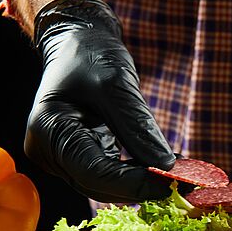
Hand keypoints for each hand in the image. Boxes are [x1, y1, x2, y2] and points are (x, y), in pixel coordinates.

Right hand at [25, 0, 174, 202]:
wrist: (78, 44)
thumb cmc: (91, 56)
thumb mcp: (116, 85)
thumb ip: (138, 126)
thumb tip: (165, 166)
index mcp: (49, 129)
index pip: (93, 172)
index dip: (133, 183)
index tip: (171, 184)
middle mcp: (48, 150)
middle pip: (97, 184)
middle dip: (140, 186)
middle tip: (183, 183)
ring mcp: (62, 157)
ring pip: (105, 185)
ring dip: (141, 183)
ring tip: (177, 175)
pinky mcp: (80, 157)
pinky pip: (109, 175)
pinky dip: (136, 175)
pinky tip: (162, 168)